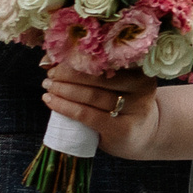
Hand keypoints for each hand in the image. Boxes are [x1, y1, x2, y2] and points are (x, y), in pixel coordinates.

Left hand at [43, 66, 163, 160]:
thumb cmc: (123, 104)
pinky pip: (87, 114)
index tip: (58, 60)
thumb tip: (53, 59)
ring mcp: (134, 109)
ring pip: (91, 95)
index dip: (78, 58)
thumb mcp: (120, 84)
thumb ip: (96, 72)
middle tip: (50, 76)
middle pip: (97, 76)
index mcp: (141, 69)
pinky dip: (65, 107)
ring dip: (64, 90)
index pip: (104, 59)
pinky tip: (51, 101)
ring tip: (48, 88)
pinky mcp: (122, 129)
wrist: (143, 133)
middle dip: (68, 74)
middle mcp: (141, 86)